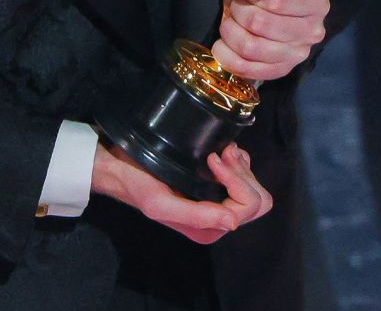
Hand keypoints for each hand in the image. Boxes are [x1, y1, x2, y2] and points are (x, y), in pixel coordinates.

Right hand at [92, 142, 270, 243]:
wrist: (123, 169)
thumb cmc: (139, 185)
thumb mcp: (160, 203)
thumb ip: (196, 216)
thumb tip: (233, 223)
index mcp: (207, 228)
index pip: (247, 207)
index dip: (236, 181)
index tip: (212, 161)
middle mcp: (217, 219)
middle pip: (258, 200)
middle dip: (242, 174)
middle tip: (220, 154)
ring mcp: (219, 202)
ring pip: (255, 187)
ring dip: (241, 166)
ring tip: (220, 151)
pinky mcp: (217, 186)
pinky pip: (246, 175)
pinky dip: (239, 161)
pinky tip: (222, 152)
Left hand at [215, 0, 328, 80]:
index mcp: (317, 1)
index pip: (278, 2)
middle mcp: (313, 31)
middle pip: (261, 25)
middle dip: (239, 12)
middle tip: (237, 5)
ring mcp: (297, 54)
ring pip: (251, 48)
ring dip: (231, 32)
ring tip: (231, 21)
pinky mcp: (280, 71)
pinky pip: (247, 70)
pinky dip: (228, 56)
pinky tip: (223, 44)